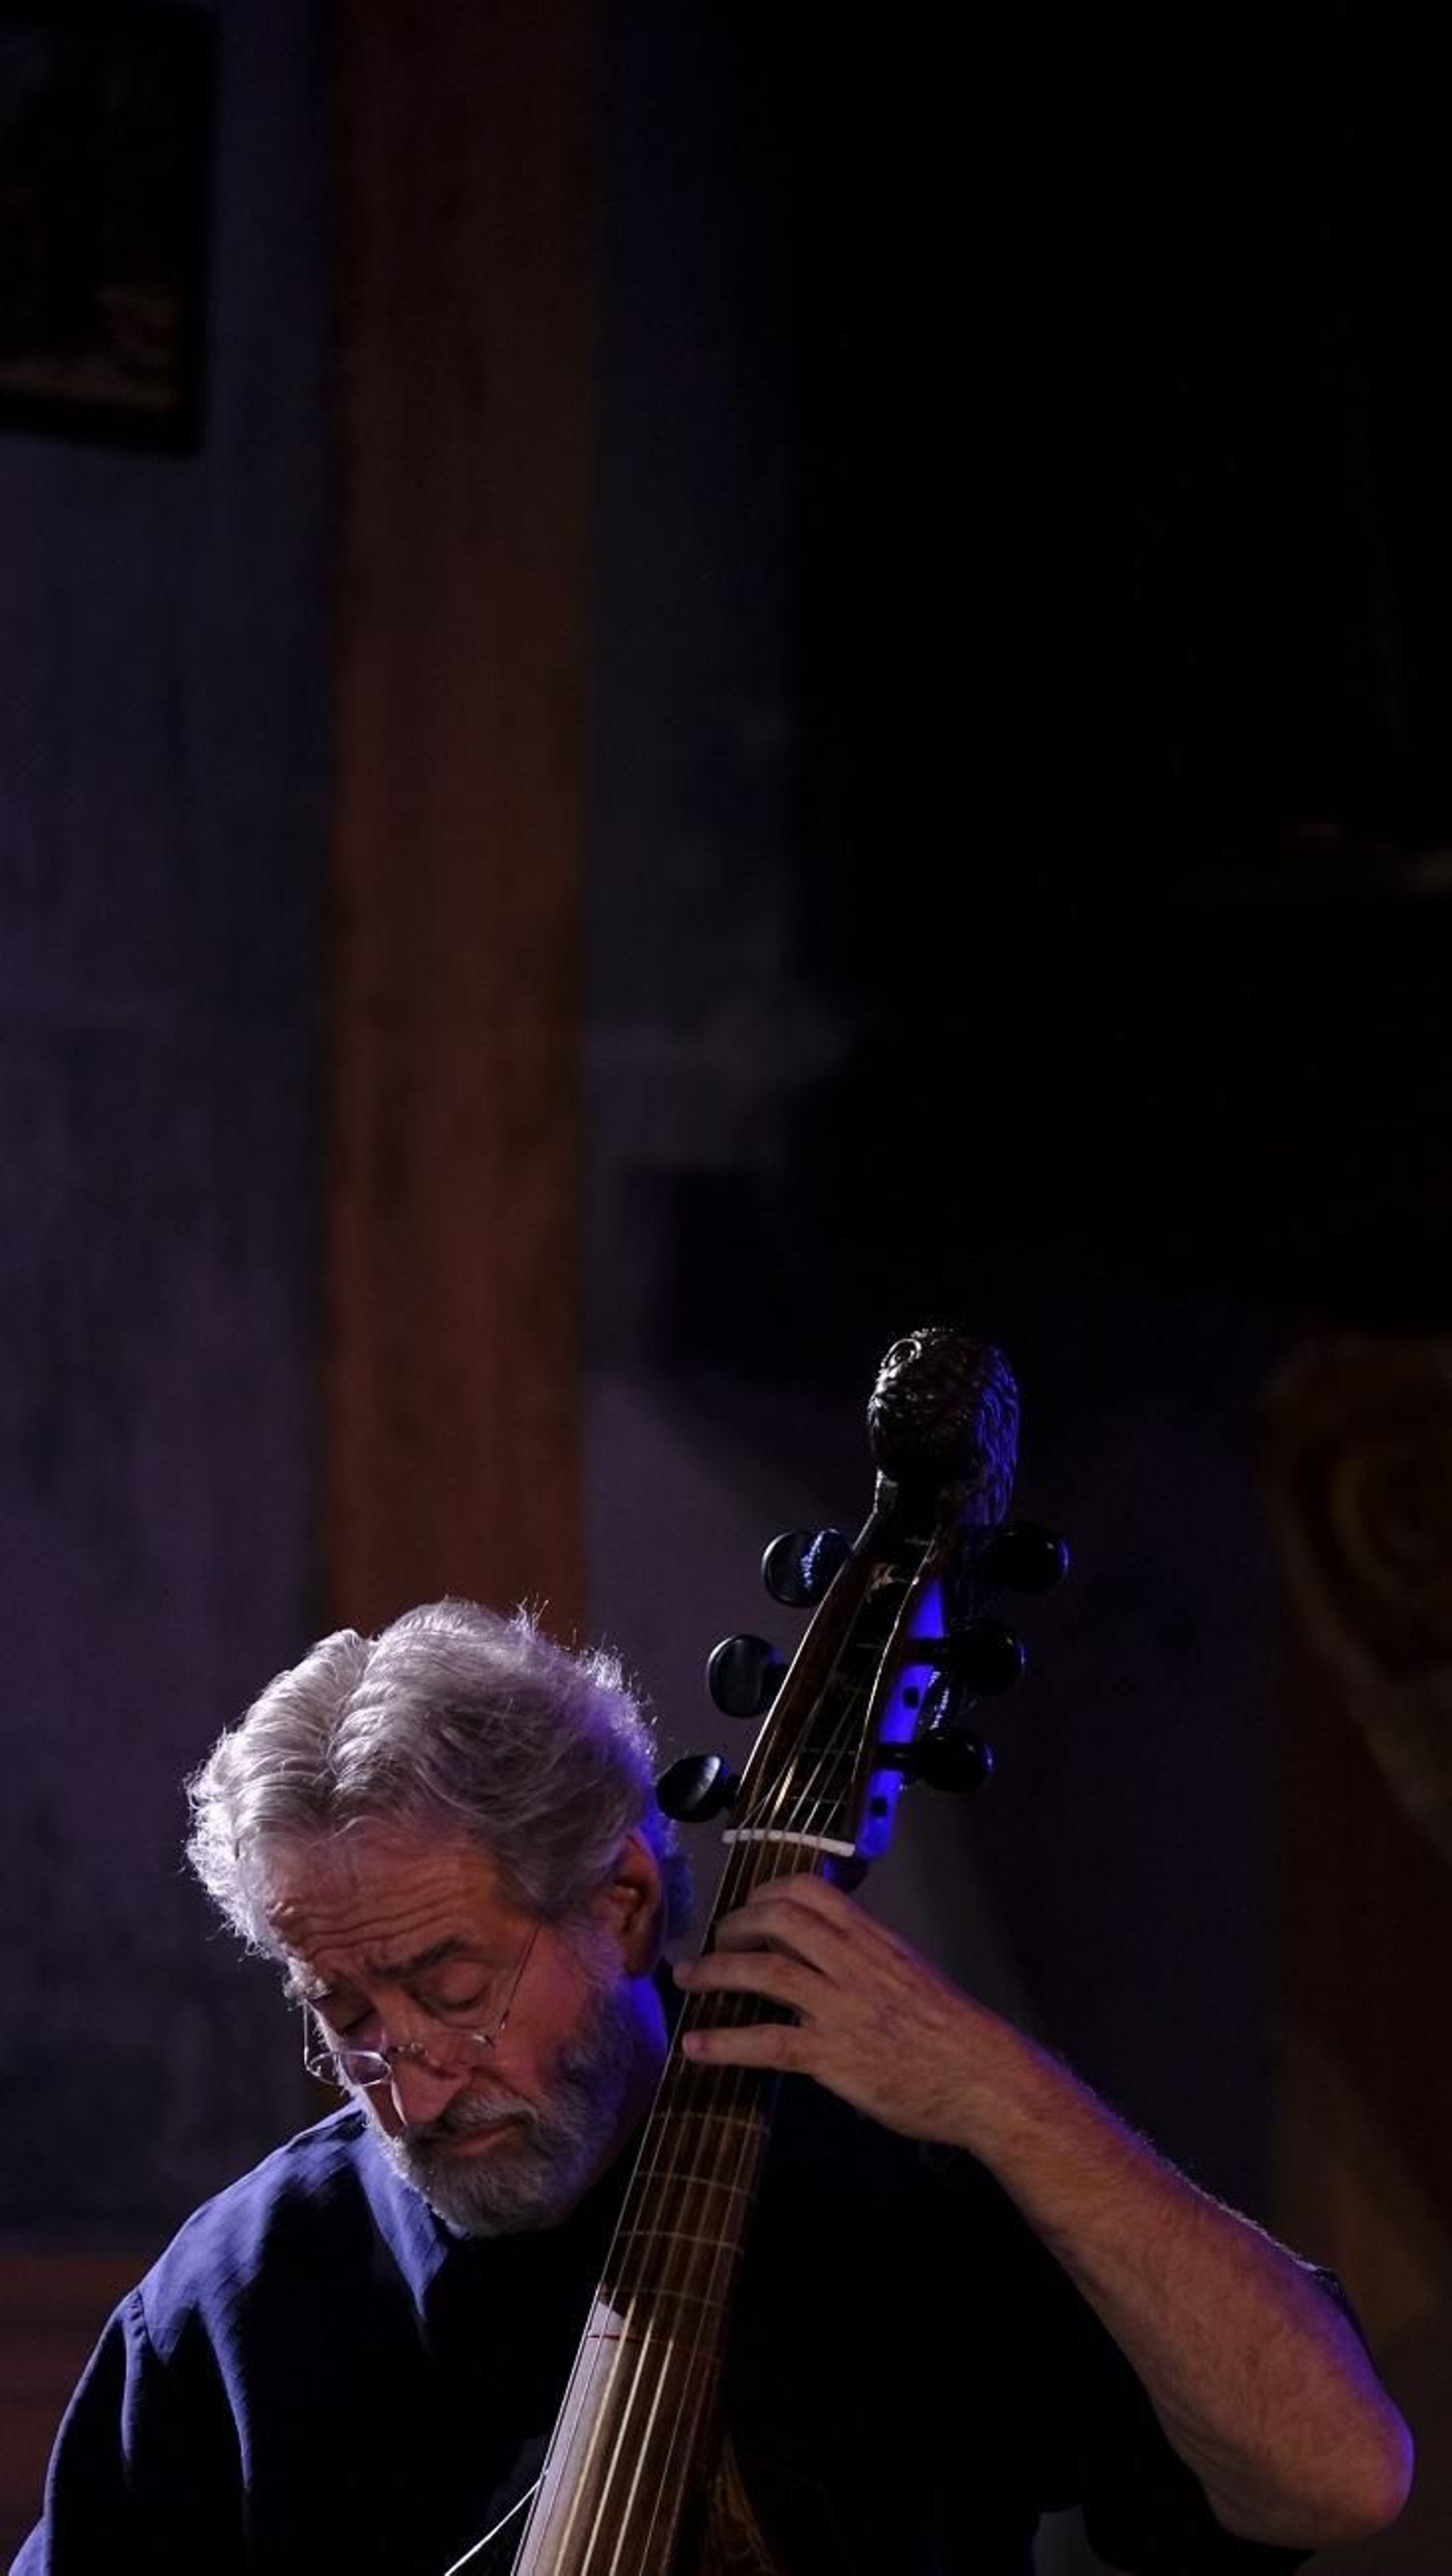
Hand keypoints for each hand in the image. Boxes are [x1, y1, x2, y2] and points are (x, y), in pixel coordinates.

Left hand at [673, 1872, 990, 2141]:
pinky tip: (695, 2048)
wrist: (983, 2078)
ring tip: (687, 1980)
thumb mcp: (911, 1973)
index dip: (766, 1893)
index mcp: (873, 1939)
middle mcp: (853, 1963)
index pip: (809, 1890)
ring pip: (765, 1971)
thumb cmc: (953, 2032)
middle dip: (734, 1926)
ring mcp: (841, 2007)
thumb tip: (824, 1951)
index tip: (748, 1908)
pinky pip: (767, 2043)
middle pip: (778, 1918)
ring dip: (715, 1972)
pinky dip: (724, 2042)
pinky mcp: (833, 2055)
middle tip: (714, 1943)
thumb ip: (866, 1958)